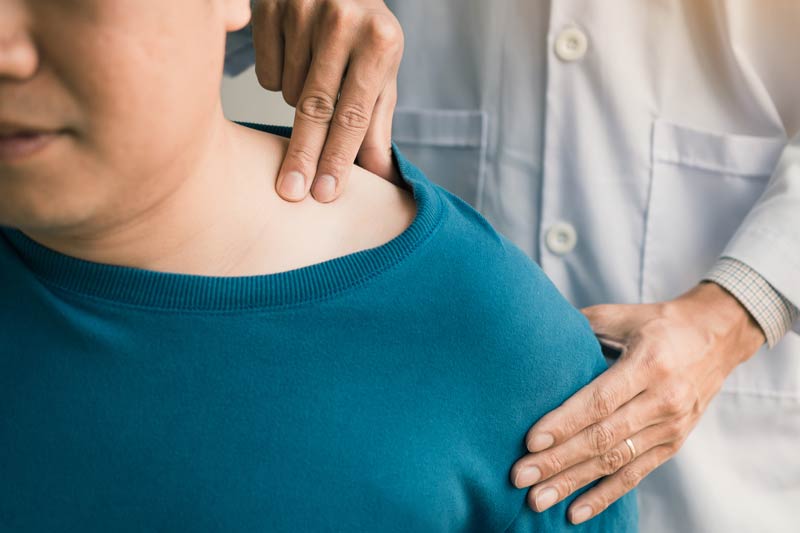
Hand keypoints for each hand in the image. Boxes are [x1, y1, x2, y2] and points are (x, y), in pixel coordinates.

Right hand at [251, 0, 403, 202]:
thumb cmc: (366, 35)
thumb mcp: (382, 74)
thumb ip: (376, 125)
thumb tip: (380, 179)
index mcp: (380, 41)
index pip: (353, 115)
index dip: (338, 158)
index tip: (325, 193)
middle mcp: (343, 22)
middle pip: (315, 108)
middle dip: (303, 156)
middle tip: (291, 192)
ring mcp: (303, 9)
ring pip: (288, 92)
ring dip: (298, 105)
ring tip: (317, 81)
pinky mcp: (271, 5)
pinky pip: (266, 72)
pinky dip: (278, 80)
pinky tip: (296, 62)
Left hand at [509, 282, 764, 523]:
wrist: (719, 336)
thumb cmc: (661, 323)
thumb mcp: (625, 315)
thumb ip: (584, 323)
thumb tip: (538, 329)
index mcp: (649, 364)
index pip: (600, 401)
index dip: (565, 423)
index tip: (531, 441)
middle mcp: (663, 400)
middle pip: (603, 438)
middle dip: (558, 460)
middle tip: (520, 476)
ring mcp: (671, 426)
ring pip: (615, 462)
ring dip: (574, 483)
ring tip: (538, 498)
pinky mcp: (672, 444)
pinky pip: (635, 475)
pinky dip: (604, 495)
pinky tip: (575, 511)